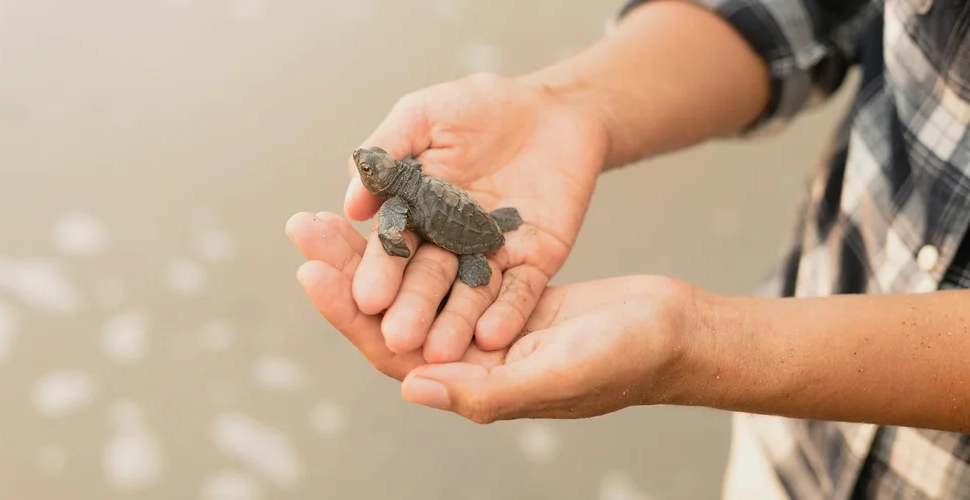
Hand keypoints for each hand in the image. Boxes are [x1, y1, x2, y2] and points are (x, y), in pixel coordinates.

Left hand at [286, 211, 708, 422]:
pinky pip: (444, 266)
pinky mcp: (498, 295)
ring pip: (412, 285)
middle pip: (390, 312)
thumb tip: (409, 386)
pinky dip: (418, 238)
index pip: (391, 351)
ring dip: (373, 250)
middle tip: (304, 224)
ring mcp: (481, 327)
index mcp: (471, 386)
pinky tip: (395, 210)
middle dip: (347, 269)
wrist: (673, 331)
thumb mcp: (558, 374)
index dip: (348, 311)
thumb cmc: (625, 360)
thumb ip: (485, 390)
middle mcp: (467, 359)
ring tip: (334, 212)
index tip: (310, 268)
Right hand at [342, 72, 608, 361]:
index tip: (364, 297)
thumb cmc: (479, 105)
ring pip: (471, 295)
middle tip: (398, 338)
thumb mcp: (424, 115)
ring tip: (442, 352)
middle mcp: (447, 242)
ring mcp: (491, 256)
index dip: (378, 271)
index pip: (391, 247)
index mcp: (413, 212)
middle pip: (427, 281)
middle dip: (412, 308)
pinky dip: (508, 312)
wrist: (552, 108)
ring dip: (455, 323)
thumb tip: (352, 205)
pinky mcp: (533, 261)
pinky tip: (493, 336)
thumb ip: (388, 153)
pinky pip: (522, 291)